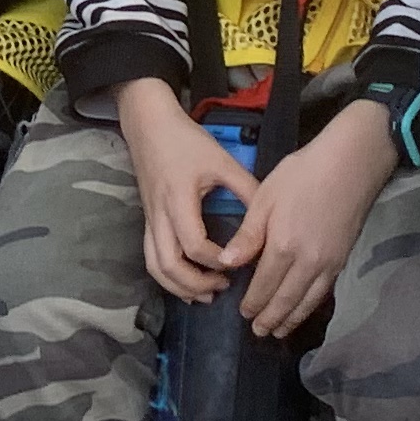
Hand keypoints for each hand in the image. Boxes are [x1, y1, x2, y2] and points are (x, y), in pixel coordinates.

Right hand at [118, 78, 248, 304]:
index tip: (238, 262)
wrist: (149, 125)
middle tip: (223, 287)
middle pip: (168, 265)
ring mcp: (150, 221)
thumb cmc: (186, 141)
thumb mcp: (221, 161)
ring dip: (178, 286)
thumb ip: (246, 189)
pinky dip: (168, 277)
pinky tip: (188, 283)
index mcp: (179, 200)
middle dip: (195, 283)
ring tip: (205, 295)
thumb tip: (271, 218)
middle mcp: (160, 216)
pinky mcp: (147, 221)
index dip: (216, 261)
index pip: (194, 245)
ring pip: (155, 266)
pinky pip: (152, 258)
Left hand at [221, 99, 397, 339]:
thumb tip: (228, 264)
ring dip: (291, 319)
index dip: (253, 303)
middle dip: (270, 319)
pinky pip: (323, 292)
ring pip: (307, 301)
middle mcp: (307, 263)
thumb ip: (248, 236)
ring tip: (278, 332)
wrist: (351, 163)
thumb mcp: (265, 198)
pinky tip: (304, 308)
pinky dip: (311, 306)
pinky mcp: (342, 259)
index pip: (264, 286)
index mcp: (283, 247)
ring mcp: (328, 263)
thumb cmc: (302, 174)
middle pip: (286, 300)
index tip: (243, 314)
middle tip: (258, 333)